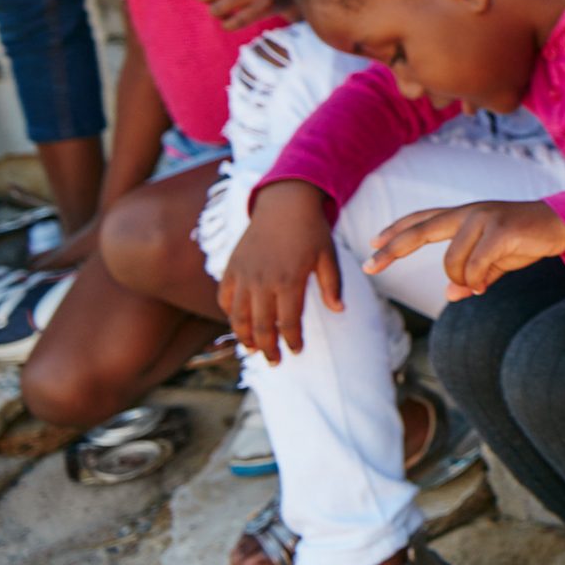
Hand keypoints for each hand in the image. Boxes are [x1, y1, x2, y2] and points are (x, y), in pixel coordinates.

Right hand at [218, 180, 342, 363]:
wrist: (284, 202)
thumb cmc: (311, 230)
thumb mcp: (329, 256)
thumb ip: (332, 285)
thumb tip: (339, 310)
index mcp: (289, 281)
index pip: (289, 322)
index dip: (292, 340)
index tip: (297, 350)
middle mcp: (263, 281)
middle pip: (261, 326)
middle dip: (268, 348)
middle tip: (274, 361)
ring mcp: (244, 275)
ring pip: (239, 317)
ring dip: (245, 337)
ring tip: (254, 349)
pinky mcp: (231, 267)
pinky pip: (225, 298)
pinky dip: (230, 314)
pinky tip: (238, 323)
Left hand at [365, 199, 564, 300]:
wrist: (562, 226)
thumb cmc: (527, 240)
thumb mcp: (496, 261)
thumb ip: (474, 275)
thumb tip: (452, 295)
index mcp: (464, 217)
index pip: (422, 220)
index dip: (396, 231)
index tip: (372, 243)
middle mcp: (469, 213)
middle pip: (420, 229)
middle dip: (392, 248)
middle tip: (369, 264)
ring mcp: (484, 218)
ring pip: (452, 262)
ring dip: (461, 280)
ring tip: (478, 285)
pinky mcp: (500, 229)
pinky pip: (475, 265)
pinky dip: (477, 280)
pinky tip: (483, 287)